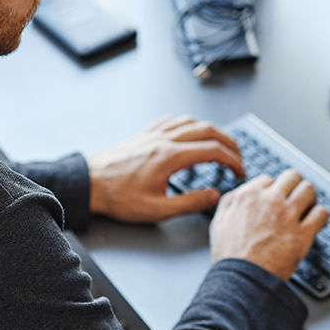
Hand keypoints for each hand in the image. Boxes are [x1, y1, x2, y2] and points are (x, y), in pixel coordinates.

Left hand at [88, 115, 244, 222]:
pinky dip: (189, 124)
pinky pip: (173, 121)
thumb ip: (190, 202)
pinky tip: (190, 133)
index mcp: (170, 157)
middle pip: (208, 130)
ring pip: (192, 122)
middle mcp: (164, 140)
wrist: (90, 184)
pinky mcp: (145, 134)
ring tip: (220, 144)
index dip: (233, 160)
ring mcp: (154, 134)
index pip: (213, 151)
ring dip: (211, 131)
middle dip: (229, 142)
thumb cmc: (119, 198)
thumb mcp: (158, 209)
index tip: (240, 171)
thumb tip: (214, 195)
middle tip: (238, 156)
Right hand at [209, 169, 329, 279]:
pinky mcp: (303, 233)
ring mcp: (288, 215)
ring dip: (310, 198)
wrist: (241, 280)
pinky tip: (316, 222)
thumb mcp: (219, 222)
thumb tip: (240, 194)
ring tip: (308, 207)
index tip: (277, 199)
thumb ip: (230, 203)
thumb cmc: (230, 257)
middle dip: (295, 186)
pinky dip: (321, 216)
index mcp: (248, 196)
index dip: (274, 190)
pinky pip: (321, 213)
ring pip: (309, 190)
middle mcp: (270, 201)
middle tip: (296, 198)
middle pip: (292, 177)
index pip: (269, 179)